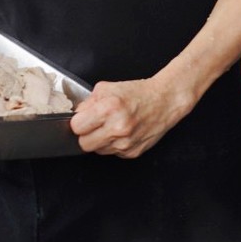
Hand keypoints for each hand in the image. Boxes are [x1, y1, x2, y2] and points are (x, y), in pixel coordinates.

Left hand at [68, 78, 191, 158]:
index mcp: (109, 109)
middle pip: (84, 144)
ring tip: (110, 126)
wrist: (164, 101)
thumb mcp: (106, 88)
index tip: (82, 119)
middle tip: (93, 125)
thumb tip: (76, 115)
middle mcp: (118, 128)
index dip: (77, 122)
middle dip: (85, 134)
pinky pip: (112, 153)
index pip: (76, 127)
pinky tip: (121, 132)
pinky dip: (112, 144)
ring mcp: (126, 143)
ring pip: (97, 150)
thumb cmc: (137, 93)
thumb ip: (87, 103)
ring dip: (99, 140)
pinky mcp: (133, 153)